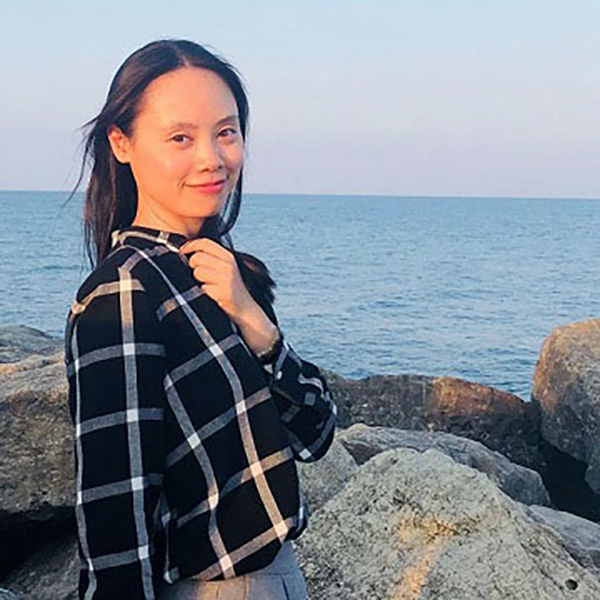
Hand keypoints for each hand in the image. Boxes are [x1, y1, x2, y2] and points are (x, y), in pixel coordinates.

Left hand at [179, 238, 278, 355]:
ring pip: (198, 272)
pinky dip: (203, 293)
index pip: (204, 243)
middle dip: (192, 266)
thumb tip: (184, 251)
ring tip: (208, 285)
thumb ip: (210, 258)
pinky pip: (202, 288)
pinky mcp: (223, 292)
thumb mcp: (224, 268)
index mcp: (228, 257)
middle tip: (199, 275)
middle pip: (197, 257)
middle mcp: (229, 265)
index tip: (182, 252)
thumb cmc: (229, 288)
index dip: (190, 245)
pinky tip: (211, 296)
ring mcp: (227, 279)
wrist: (245, 310)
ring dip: (198, 281)